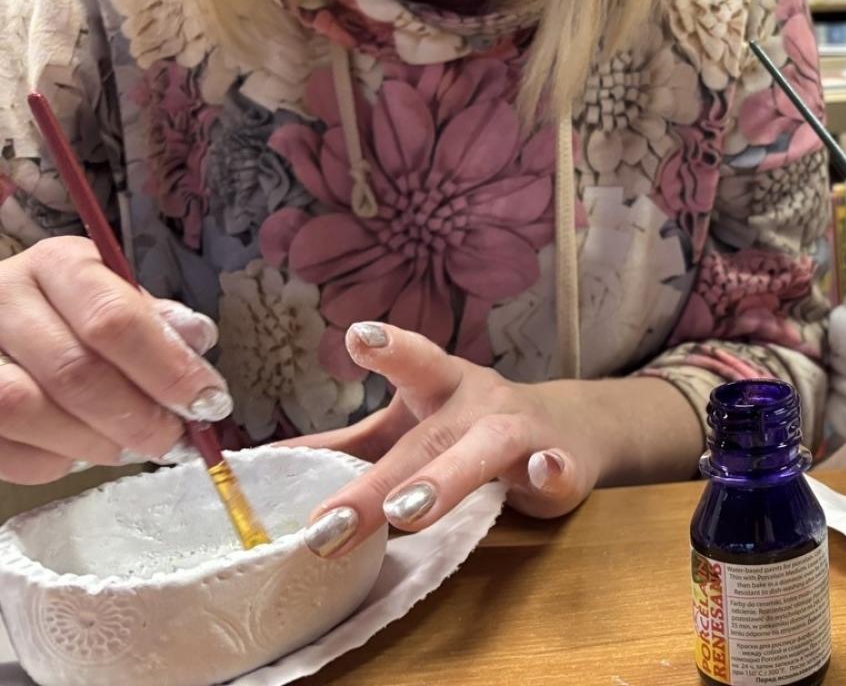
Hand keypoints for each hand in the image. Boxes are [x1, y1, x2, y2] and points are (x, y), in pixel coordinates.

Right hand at [0, 236, 228, 483]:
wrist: (0, 325)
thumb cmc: (73, 311)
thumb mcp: (117, 294)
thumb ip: (156, 319)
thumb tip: (198, 338)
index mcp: (58, 265)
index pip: (114, 319)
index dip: (168, 368)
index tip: (209, 401)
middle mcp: (3, 300)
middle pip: (73, 371)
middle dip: (137, 417)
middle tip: (174, 440)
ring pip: (26, 411)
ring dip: (93, 443)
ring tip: (131, 447)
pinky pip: (4, 449)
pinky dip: (51, 461)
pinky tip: (80, 451)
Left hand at [287, 323, 608, 558]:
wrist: (568, 434)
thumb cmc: (470, 430)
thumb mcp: (410, 429)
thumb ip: (346, 448)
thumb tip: (267, 462)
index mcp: (441, 385)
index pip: (413, 362)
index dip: (389, 348)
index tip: (356, 335)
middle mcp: (479, 402)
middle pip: (429, 436)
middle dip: (379, 481)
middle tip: (329, 521)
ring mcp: (522, 432)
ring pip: (488, 449)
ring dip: (448, 478)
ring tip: (408, 510)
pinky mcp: (562, 467)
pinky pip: (555, 470)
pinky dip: (548, 473)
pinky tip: (542, 475)